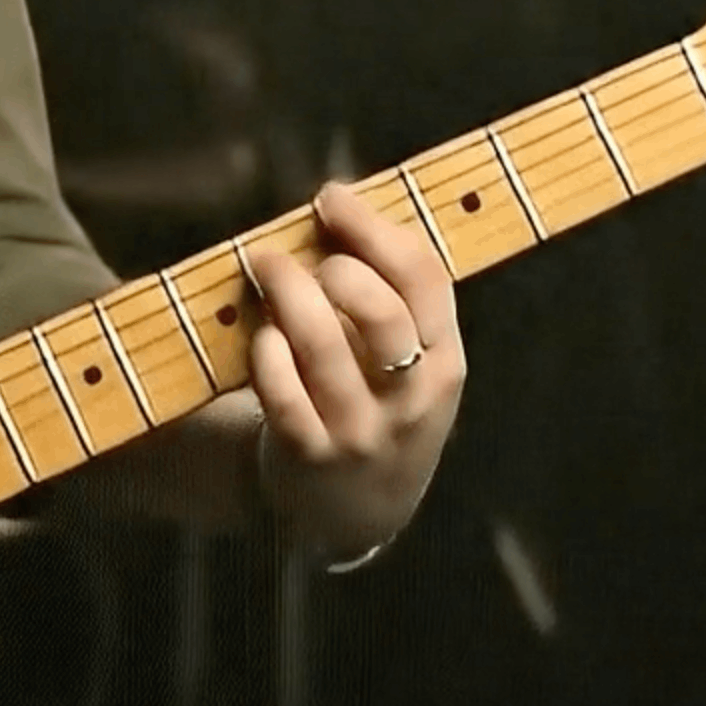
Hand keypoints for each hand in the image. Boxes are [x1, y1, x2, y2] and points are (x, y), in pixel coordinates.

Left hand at [242, 180, 464, 560]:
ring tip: (264, 266)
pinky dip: (267, 352)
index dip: (374, 228)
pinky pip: (282, 391)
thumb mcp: (413, 363)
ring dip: (287, 294)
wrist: (359, 508)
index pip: (425, 280)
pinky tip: (261, 335)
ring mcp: (361, 430)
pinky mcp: (310, 455)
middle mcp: (411, 398)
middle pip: (381, 311)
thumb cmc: (380, 405)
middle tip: (294, 251)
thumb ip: (392, 297)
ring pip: (324, 346)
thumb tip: (339, 205)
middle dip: (334, 266)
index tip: (331, 197)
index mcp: (444, 361)